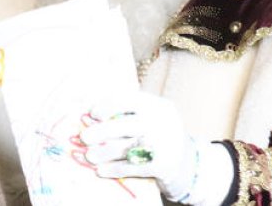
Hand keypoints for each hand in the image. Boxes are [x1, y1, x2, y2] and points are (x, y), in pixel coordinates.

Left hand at [81, 92, 229, 204]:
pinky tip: (102, 171)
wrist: (188, 162)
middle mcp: (161, 123)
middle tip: (84, 137)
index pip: (129, 100)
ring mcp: (163, 144)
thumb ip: (128, 112)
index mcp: (158, 106)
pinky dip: (114, 169)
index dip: (108, 106)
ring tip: (89, 156)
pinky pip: (132, 167)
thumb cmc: (159, 133)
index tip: (93, 114)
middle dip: (101, 132)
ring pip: (126, 148)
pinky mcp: (161, 165)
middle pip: (125, 125)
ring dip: (103, 153)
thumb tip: (90, 116)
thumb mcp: (152, 116)